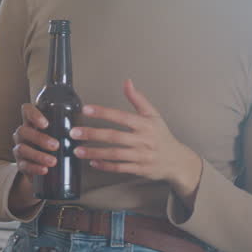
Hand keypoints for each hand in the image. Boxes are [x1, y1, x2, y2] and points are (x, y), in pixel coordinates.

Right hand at [9, 103, 59, 211]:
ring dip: (38, 155)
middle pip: (23, 130)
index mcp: (32, 123)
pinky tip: (44, 170)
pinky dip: (34, 168)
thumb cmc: (54, 148)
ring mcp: (20, 149)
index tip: (46, 123)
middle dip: (40, 138)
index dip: (33, 114)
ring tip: (52, 161)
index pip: (27, 110)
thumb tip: (88, 127)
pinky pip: (23, 165)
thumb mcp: (59, 136)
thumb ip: (67, 130)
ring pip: (22, 148)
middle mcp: (23, 134)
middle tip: (56, 145)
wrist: (44, 171)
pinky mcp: (21, 164)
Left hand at [71, 80, 203, 200]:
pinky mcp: (139, 170)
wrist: (177, 161)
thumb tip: (127, 82)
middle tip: (74, 132)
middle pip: (114, 137)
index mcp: (145, 125)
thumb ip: (138, 99)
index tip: (86, 109)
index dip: (103, 112)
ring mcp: (141, 156)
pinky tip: (92, 162)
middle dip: (92, 134)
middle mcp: (143, 141)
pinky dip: (105, 166)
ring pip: (114, 154)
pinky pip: (119, 168)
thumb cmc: (162, 136)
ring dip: (94, 152)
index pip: (121, 116)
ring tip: (77, 150)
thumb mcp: (154, 115)